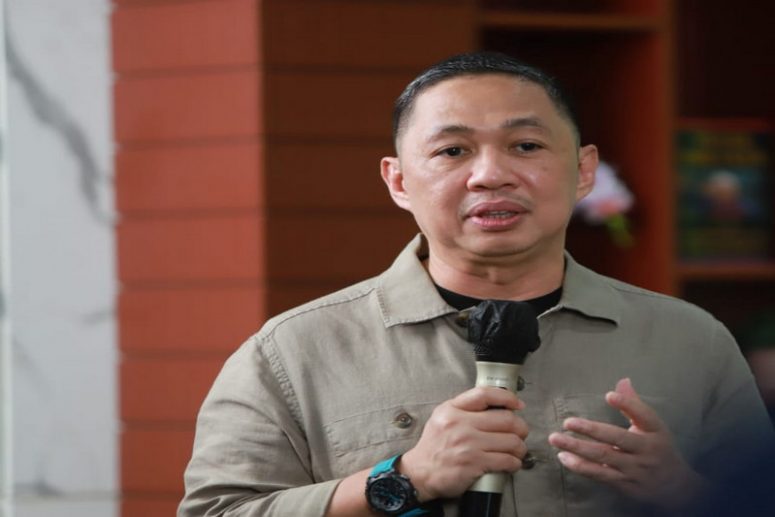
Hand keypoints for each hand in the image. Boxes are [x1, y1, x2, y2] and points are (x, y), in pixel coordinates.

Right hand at [400, 386, 528, 500]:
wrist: (420, 473)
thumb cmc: (434, 446)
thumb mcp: (442, 417)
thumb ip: (465, 408)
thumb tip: (496, 405)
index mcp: (452, 409)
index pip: (485, 394)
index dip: (507, 397)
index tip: (517, 404)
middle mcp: (460, 424)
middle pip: (506, 419)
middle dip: (521, 427)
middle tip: (521, 433)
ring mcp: (468, 444)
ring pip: (511, 441)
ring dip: (520, 448)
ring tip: (517, 450)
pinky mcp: (474, 464)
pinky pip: (507, 461)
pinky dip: (514, 463)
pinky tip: (511, 463)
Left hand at [547, 378, 706, 509]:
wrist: (676, 487)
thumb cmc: (658, 448)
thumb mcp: (653, 426)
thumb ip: (634, 405)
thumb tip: (623, 380)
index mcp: (655, 431)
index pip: (644, 415)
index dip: (627, 404)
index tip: (609, 396)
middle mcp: (646, 450)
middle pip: (616, 438)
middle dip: (590, 429)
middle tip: (567, 422)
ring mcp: (635, 468)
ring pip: (604, 457)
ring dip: (578, 448)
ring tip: (556, 439)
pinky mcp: (624, 484)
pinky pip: (600, 474)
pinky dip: (581, 466)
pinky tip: (564, 457)